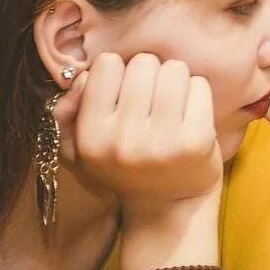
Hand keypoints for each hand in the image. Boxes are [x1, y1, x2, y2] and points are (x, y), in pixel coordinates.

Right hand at [62, 52, 223, 216]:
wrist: (168, 206)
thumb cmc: (126, 166)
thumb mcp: (83, 147)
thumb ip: (70, 110)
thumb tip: (82, 77)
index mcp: (91, 137)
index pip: (107, 65)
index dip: (119, 72)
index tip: (125, 93)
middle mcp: (123, 140)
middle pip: (143, 63)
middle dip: (150, 74)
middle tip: (153, 100)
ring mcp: (162, 141)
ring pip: (174, 69)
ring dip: (175, 80)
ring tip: (172, 105)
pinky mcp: (196, 141)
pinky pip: (199, 86)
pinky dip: (197, 93)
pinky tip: (191, 114)